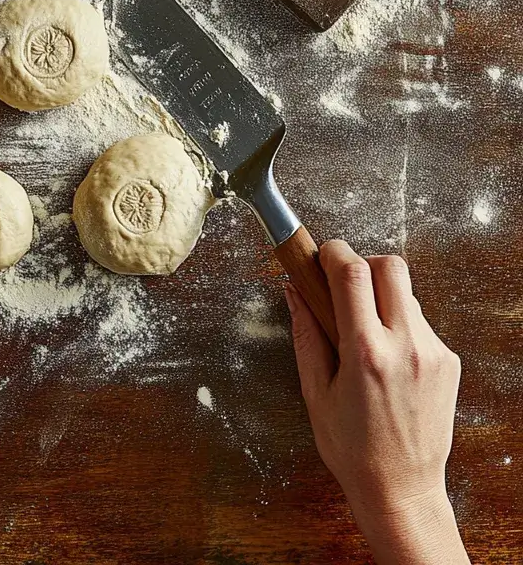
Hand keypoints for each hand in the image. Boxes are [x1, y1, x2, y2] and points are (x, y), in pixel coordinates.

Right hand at [286, 239, 468, 564]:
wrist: (401, 489)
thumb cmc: (352, 448)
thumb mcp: (315, 391)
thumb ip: (306, 333)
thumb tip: (294, 291)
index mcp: (365, 352)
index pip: (353, 271)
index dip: (333, 252)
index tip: (320, 256)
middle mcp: (405, 347)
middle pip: (390, 266)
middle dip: (363, 263)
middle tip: (343, 283)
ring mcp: (433, 353)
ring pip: (406, 293)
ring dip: (380, 296)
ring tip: (362, 330)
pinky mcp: (448, 362)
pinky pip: (419, 321)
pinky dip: (397, 323)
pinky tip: (384, 355)